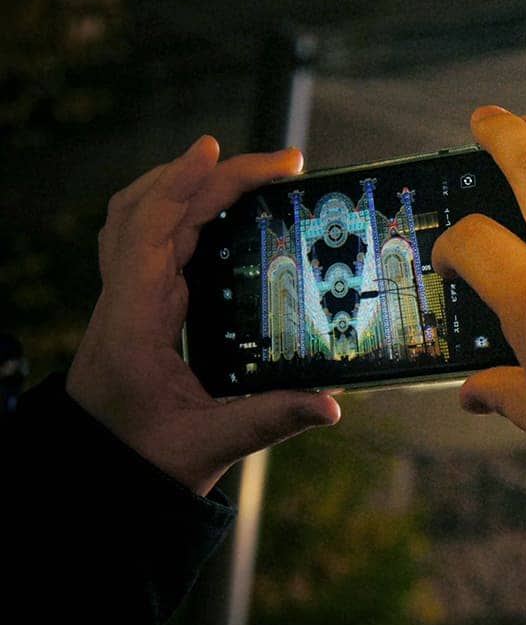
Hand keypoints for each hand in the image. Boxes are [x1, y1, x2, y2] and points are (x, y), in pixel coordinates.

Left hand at [66, 136, 340, 495]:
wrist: (97, 474)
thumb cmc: (142, 461)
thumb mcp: (206, 447)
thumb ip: (269, 421)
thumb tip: (331, 405)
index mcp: (134, 323)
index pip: (151, 231)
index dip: (182, 185)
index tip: (215, 150)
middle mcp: (124, 299)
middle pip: (154, 208)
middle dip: (214, 174)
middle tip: (282, 164)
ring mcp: (126, 296)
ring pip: (143, 214)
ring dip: (190, 182)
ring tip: (247, 171)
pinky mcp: (138, 302)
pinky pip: (149, 235)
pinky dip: (178, 206)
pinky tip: (214, 209)